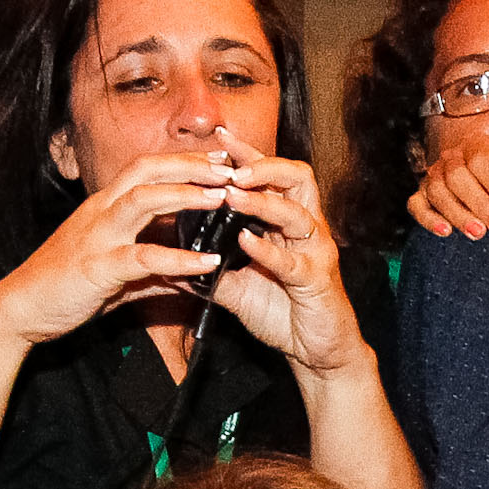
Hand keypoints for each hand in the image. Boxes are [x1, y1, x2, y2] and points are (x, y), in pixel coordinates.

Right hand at [0, 151, 226, 344]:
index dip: (182, 160)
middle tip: (230, 167)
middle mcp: (101, 212)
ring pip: (143, 200)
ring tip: (222, 198)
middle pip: (146, 170)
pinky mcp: (97, 268)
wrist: (21, 309)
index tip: (219, 160)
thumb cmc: (67, 286)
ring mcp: (97, 236)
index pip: (146, 169)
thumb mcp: (119, 273)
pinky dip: (179, 259)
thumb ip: (156, 270)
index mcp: (105, 207)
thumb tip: (193, 276)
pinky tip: (207, 263)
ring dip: (186, 195)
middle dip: (190, 165)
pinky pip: (143, 258)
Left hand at [203, 132, 367, 376]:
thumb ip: (211, 270)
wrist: (315, 352)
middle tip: (230, 166)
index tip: (219, 137)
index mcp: (288, 225)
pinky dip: (267, 250)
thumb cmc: (282, 313)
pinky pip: (293, 262)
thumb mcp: (238, 287)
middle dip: (264, 166)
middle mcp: (307, 231)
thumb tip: (170, 261)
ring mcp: (316, 254)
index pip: (272, 176)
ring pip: (297, 213)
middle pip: (297, 178)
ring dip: (263, 201)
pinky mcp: (318, 282)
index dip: (248, 154)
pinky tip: (244, 241)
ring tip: (231, 194)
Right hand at [408, 140, 488, 239]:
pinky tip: (445, 232)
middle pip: (457, 177)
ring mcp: (433, 177)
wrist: (478, 176)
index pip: (481, 161)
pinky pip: (416, 206)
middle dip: (480, 203)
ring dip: (458, 214)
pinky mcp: (421, 196)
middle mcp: (451, 159)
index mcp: (475, 146)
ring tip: (479, 233)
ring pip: (438, 193)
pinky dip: (428, 219)